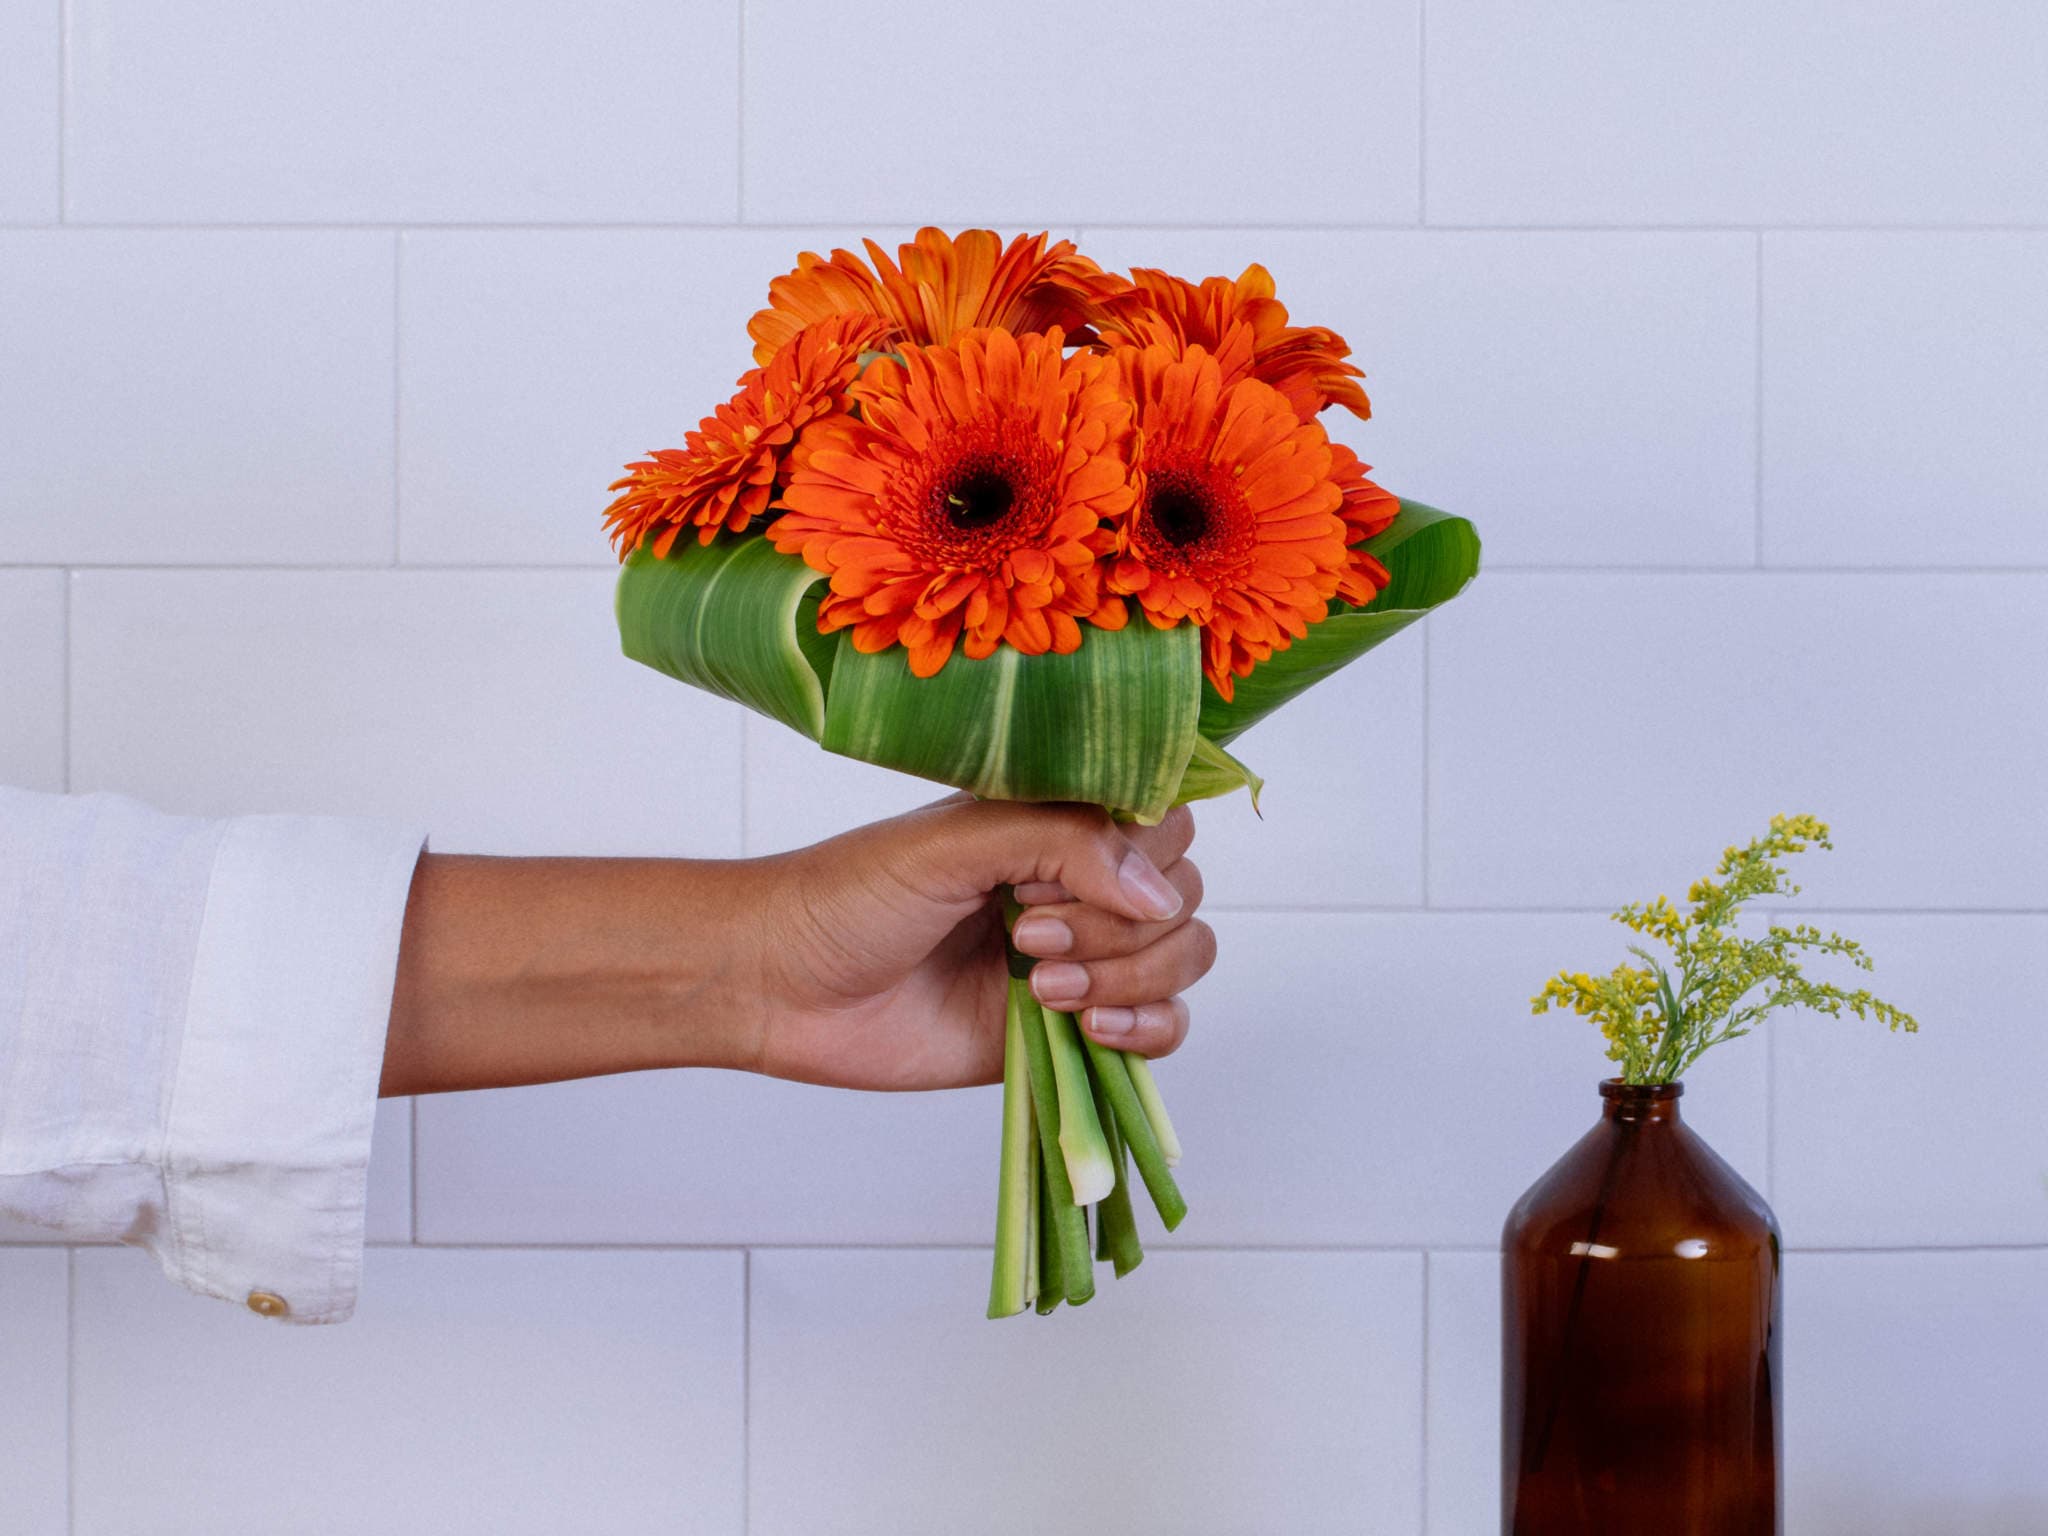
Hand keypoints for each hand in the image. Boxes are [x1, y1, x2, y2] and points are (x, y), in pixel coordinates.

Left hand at [744, 799, 1213, 1090]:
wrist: (782, 989)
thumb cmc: (849, 897)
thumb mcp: (953, 844)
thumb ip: (1063, 844)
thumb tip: (1160, 895)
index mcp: (1054, 822)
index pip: (1165, 817)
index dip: (1140, 850)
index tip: (1053, 874)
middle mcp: (1078, 885)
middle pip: (1183, 893)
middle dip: (1121, 922)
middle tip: (1025, 932)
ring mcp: (1082, 959)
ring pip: (1182, 959)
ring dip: (1130, 975)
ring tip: (1041, 984)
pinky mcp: (1070, 1030)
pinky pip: (1162, 1030)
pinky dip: (1148, 1030)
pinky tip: (1087, 1027)